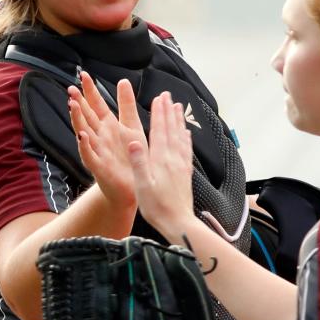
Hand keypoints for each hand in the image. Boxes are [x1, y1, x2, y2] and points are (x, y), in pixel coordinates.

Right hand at [69, 72, 136, 214]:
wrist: (134, 186)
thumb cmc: (130, 155)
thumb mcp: (131, 126)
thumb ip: (126, 105)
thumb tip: (123, 80)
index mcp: (108, 126)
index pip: (96, 105)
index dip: (90, 91)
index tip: (84, 75)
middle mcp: (99, 136)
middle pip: (87, 116)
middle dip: (79, 103)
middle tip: (71, 88)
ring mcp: (97, 151)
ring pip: (84, 133)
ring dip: (78, 120)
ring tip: (73, 106)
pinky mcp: (99, 167)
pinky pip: (89, 156)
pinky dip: (85, 146)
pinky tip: (82, 136)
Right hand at [127, 88, 195, 242]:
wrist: (178, 223)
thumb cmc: (157, 208)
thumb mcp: (143, 186)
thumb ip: (139, 163)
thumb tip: (134, 142)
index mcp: (160, 161)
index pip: (159, 131)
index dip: (158, 114)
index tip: (158, 98)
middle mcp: (173, 160)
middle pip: (171, 130)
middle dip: (168, 111)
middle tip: (167, 95)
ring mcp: (181, 165)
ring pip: (180, 137)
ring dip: (178, 120)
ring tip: (177, 107)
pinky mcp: (185, 173)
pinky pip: (186, 150)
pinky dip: (186, 138)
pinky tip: (186, 133)